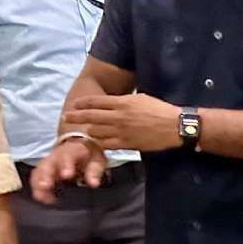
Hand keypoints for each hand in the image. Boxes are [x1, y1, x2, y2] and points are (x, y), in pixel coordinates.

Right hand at [30, 139, 107, 203]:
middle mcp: (56, 155)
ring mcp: (48, 162)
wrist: (80, 146)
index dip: (65, 165)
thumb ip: (94, 171)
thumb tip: (93, 183)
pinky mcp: (44, 169)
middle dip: (44, 175)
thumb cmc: (88, 154)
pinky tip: (42, 197)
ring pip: (39, 171)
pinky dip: (37, 187)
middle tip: (45, 186)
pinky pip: (37, 177)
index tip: (66, 175)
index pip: (67, 156)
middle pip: (47, 164)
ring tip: (41, 196)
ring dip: (38, 183)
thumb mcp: (97, 160)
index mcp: (71, 150)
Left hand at [63, 94, 181, 151]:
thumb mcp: (141, 99)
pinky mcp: (126, 144)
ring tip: (84, 132)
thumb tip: (114, 103)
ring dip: (89, 131)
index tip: (74, 104)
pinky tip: (96, 143)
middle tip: (66, 117)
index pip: (95, 102)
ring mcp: (121, 131)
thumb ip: (124, 101)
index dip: (82, 103)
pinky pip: (106, 144)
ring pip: (96, 131)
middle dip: (76, 117)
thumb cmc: (161, 110)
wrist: (175, 126)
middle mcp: (118, 116)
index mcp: (122, 102)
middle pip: (90, 116)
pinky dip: (99, 143)